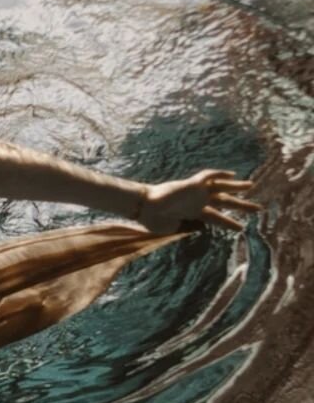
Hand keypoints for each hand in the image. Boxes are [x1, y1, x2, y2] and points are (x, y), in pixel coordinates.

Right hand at [139, 170, 260, 234]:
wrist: (144, 208)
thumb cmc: (154, 220)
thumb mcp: (174, 228)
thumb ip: (188, 228)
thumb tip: (202, 228)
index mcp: (194, 213)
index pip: (216, 217)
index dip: (229, 222)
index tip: (240, 227)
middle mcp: (198, 201)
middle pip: (224, 202)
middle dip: (242, 205)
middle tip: (258, 209)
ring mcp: (195, 192)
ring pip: (221, 187)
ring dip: (237, 187)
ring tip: (252, 186)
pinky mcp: (191, 184)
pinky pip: (208, 176)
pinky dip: (219, 174)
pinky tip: (232, 174)